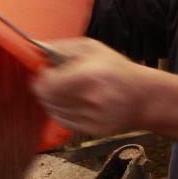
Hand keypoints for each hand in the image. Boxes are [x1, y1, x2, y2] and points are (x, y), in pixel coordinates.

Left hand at [30, 38, 146, 135]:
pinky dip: (61, 112)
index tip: (44, 73)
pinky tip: (72, 102)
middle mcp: (91, 99)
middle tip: (53, 82)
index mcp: (91, 76)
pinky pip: (63, 122)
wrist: (141, 97)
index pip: (49, 84)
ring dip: (53, 100)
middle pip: (48, 99)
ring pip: (53, 111)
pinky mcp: (92, 130)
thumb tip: (35, 51)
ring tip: (66, 91)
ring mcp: (92, 118)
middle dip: (45, 89)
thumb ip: (62, 48)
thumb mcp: (91, 48)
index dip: (41, 79)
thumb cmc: (115, 69)